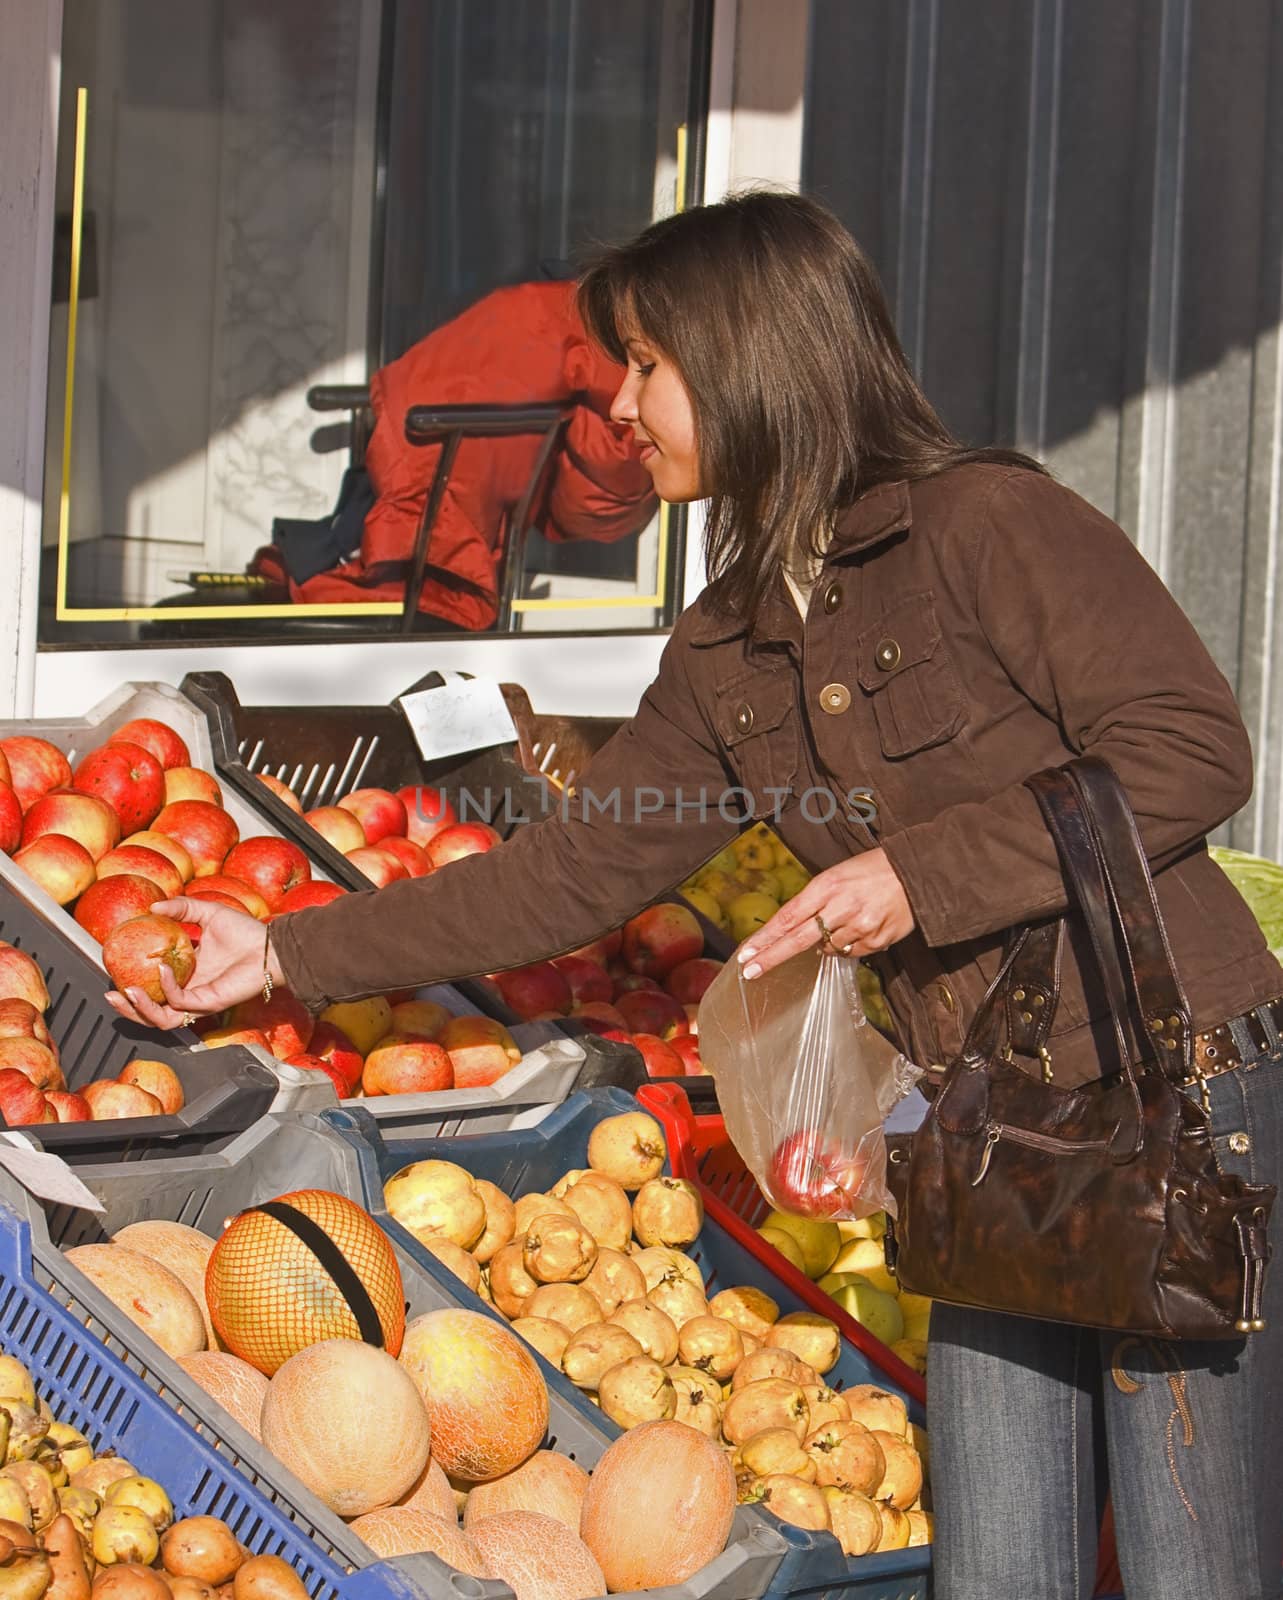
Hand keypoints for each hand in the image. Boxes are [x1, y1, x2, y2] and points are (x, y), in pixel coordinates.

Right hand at [104, 897, 285, 1030]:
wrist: (271, 947)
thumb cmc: (246, 933)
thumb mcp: (207, 913)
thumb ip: (181, 907)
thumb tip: (153, 906)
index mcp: (186, 974)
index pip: (153, 987)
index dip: (132, 984)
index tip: (114, 970)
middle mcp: (189, 991)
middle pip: (151, 1012)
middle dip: (127, 1009)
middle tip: (111, 994)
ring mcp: (198, 1000)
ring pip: (162, 1019)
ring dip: (141, 1008)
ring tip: (127, 991)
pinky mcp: (209, 1003)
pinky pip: (180, 1003)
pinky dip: (167, 988)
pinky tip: (163, 968)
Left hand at [736, 848, 914, 977]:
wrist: (919, 871)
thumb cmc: (874, 869)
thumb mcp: (838, 875)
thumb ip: (816, 901)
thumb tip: (797, 931)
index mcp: (828, 885)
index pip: (788, 916)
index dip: (766, 937)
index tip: (746, 952)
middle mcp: (842, 906)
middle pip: (798, 939)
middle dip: (771, 957)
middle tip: (750, 972)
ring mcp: (861, 925)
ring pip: (828, 948)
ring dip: (827, 942)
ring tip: (846, 920)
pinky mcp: (878, 940)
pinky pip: (853, 952)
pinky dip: (851, 945)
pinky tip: (863, 926)